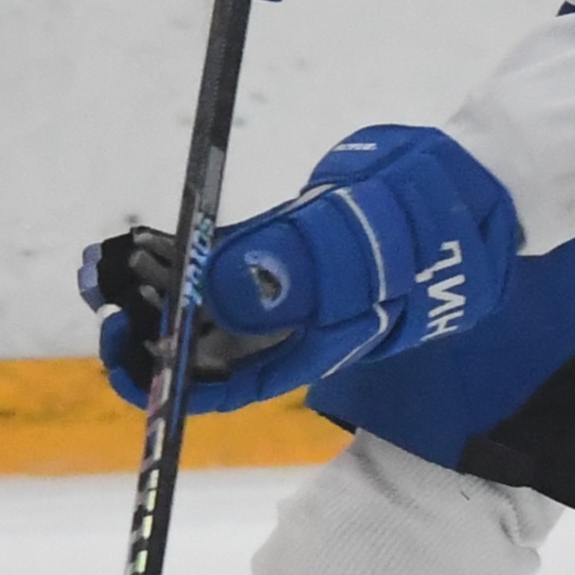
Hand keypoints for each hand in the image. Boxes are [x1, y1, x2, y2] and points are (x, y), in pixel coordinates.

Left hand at [89, 128, 518, 412]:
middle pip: (194, 348)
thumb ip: (298, 265)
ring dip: (149, 286)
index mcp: (305, 349)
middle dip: (140, 324)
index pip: (216, 387)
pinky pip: (214, 258)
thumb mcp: (371, 244)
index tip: (122, 342)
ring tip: (107, 257)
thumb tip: (218, 289)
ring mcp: (281, 289)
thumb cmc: (434, 225)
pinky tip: (140, 235)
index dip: (160, 379)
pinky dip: (177, 249)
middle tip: (102, 283)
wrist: (472, 187)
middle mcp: (285, 329)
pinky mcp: (280, 249)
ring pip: (198, 302)